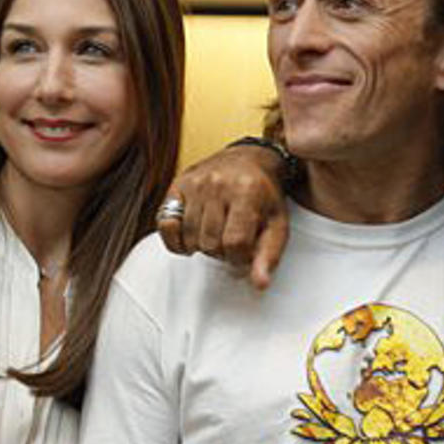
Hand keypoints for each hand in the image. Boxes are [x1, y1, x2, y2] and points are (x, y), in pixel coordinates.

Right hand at [157, 145, 289, 289]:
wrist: (250, 159)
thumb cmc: (265, 195)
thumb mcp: (277, 223)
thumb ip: (269, 255)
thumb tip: (260, 284)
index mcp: (247, 191)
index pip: (235, 243)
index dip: (240, 256)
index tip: (245, 250)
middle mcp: (218, 184)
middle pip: (210, 243)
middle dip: (222, 251)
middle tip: (232, 240)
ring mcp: (195, 183)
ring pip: (190, 238)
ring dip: (203, 245)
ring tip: (217, 233)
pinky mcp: (178, 185)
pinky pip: (165, 225)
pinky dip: (176, 239)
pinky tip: (192, 236)